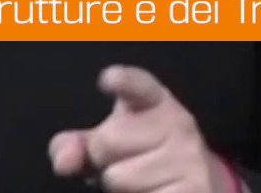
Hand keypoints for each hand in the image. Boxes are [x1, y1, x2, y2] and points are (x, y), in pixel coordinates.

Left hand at [49, 66, 234, 192]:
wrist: (197, 179)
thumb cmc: (143, 153)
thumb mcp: (110, 140)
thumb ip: (76, 144)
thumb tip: (63, 163)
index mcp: (155, 101)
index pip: (140, 86)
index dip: (124, 81)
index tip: (109, 79)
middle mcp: (178, 124)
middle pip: (107, 141)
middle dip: (103, 158)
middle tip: (126, 160)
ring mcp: (189, 160)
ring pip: (118, 178)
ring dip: (120, 188)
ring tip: (142, 181)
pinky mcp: (195, 190)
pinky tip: (154, 192)